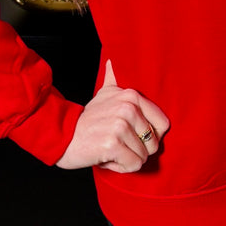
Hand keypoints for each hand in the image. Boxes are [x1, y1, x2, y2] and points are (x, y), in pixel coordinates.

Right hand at [55, 60, 169, 171]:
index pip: (163, 124)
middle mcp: (128, 108)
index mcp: (132, 95)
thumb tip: (113, 59)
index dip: (150, 135)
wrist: (62, 136)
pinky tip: (107, 157)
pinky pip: (133, 164)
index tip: (132, 135)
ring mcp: (120, 125)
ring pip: (143, 156)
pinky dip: (120, 167)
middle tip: (118, 143)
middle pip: (154, 142)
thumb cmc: (87, 120)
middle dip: (137, 150)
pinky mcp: (112, 144)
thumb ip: (114, 77)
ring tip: (110, 148)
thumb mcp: (104, 93)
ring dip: (127, 159)